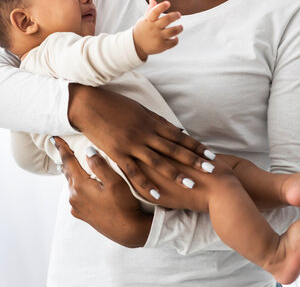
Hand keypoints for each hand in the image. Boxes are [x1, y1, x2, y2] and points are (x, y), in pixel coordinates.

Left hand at [52, 137, 152, 247]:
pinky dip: (76, 187)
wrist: (127, 232)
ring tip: (66, 165)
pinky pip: (75, 196)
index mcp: (80, 185)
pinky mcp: (81, 215)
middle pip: (68, 173)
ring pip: (71, 185)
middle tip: (60, 147)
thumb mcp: (115, 181)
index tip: (54, 138)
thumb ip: (99, 164)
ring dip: (70, 174)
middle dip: (65, 160)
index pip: (68, 161)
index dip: (61, 148)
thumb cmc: (124, 205)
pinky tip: (79, 187)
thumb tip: (87, 150)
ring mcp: (76, 207)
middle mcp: (74, 197)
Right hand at [68, 84, 215, 201]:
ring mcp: (131, 144)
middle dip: (194, 160)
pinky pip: (134, 172)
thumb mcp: (139, 109)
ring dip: (175, 174)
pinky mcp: (117, 153)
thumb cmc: (114, 104)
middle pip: (174, 149)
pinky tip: (157, 194)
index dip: (196, 146)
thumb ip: (158, 121)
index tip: (211, 155)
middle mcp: (145, 134)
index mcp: (152, 122)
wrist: (88, 104)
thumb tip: (177, 131)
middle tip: (211, 170)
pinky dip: (146, 184)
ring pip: (158, 161)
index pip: (179, 137)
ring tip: (191, 184)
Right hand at [132, 0, 182, 60]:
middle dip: (175, 15)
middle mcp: (153, 28)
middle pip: (167, 19)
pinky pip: (173, 42)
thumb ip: (150, 10)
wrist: (136, 45)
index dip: (162, 6)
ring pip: (173, 31)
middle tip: (178, 15)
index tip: (168, 3)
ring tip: (180, 27)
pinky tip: (175, 37)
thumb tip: (152, 0)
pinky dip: (176, 39)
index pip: (155, 11)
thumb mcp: (144, 20)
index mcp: (149, 21)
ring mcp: (158, 37)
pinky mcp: (161, 45)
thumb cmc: (142, 30)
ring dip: (179, 28)